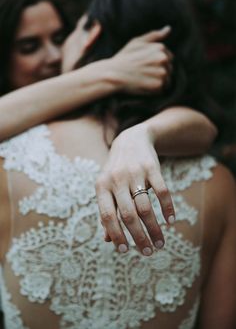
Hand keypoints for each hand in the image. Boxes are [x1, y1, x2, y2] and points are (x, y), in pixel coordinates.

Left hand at [96, 123, 174, 255]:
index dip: (116, 235)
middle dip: (139, 237)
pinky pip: (162, 192)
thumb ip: (106, 211)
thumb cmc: (116, 171)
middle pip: (129, 215)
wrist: (130, 140)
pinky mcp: (152, 168)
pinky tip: (170, 221)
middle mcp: (116, 180)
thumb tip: (107, 239)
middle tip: (148, 252)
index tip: (125, 251)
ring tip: (160, 242)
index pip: (107, 216)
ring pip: (146, 207)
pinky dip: (167, 208)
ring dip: (154, 228)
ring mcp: (135, 173)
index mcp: (101, 186)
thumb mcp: (106, 187)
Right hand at [110, 26, 172, 94]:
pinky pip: (162, 89)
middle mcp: (164, 59)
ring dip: (157, 81)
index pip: (168, 58)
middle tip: (143, 73)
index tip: (145, 66)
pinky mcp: (159, 85)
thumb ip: (154, 35)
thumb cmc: (124, 58)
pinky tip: (143, 85)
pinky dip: (154, 90)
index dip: (157, 63)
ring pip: (167, 80)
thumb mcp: (137, 42)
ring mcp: (162, 73)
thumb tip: (168, 29)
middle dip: (159, 72)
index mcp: (160, 48)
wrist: (114, 74)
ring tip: (143, 80)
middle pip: (169, 69)